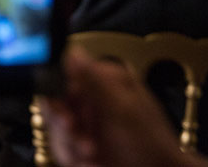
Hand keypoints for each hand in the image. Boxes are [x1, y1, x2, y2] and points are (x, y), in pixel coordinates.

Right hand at [41, 49, 207, 166]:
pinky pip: (63, 146)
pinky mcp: (85, 141)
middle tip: (83, 141)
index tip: (66, 117)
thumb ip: (95, 80)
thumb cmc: (152, 145)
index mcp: (104, 80)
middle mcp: (94, 97)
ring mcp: (89, 121)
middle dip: (65, 129)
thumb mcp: (122, 110)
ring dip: (71, 147)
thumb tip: (73, 52)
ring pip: (57, 130)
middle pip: (55, 106)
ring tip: (93, 156)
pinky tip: (92, 162)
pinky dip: (75, 158)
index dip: (57, 98)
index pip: (62, 76)